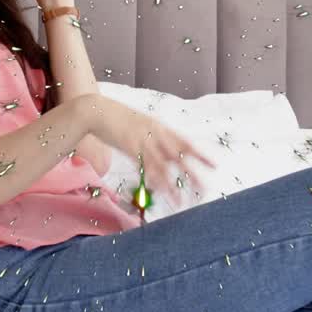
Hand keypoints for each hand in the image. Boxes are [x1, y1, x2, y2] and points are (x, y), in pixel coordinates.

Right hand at [76, 95, 216, 210]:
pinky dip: (154, 180)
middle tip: (205, 188)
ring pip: (163, 167)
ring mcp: (143, 141)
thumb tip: (162, 150)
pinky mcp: (130, 148)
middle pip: (179, 156)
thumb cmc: (117, 118)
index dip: (200, 155)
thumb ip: (152, 135)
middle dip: (193, 173)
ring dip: (173, 185)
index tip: (214, 166)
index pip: (185, 142)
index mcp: (160, 126)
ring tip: (181, 201)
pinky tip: (161, 191)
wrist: (96, 110)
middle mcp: (155, 133)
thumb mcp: (140, 123)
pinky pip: (145, 168)